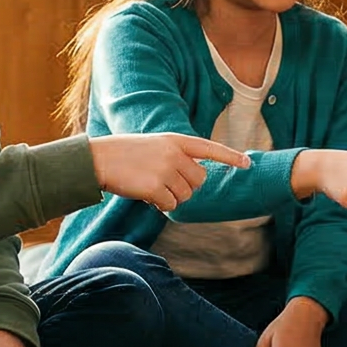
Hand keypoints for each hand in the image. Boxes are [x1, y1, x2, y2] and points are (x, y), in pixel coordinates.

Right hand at [92, 133, 252, 211]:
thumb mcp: (154, 147)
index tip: (248, 164)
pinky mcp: (155, 187)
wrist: (98, 159)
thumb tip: (194, 182)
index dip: (230, 157)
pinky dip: (160, 206)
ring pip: (186, 196)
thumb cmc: (125, 154)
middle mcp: (174, 154)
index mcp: (175, 140)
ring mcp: (165, 170)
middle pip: (199, 181)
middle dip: (186, 187)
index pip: (209, 148)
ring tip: (151, 186)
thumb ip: (176, 158)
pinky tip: (145, 195)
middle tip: (164, 183)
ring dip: (171, 197)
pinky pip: (170, 206)